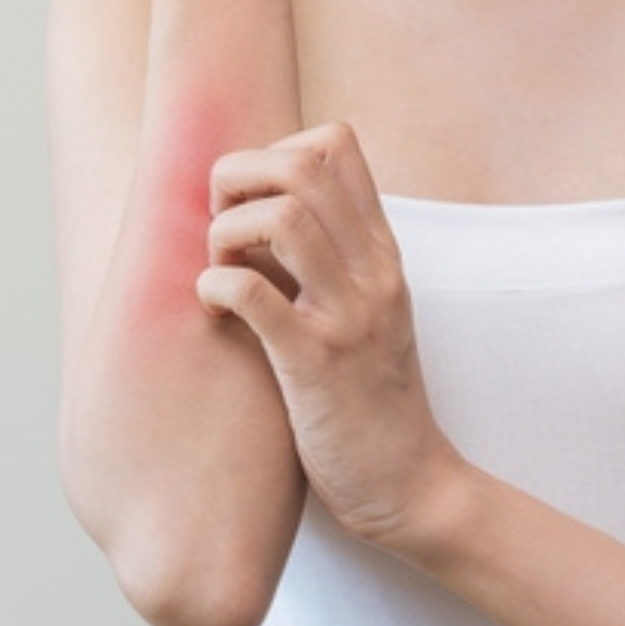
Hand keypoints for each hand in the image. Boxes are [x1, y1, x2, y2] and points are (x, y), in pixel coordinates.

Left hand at [196, 123, 461, 543]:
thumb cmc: (374, 396)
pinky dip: (216, 287)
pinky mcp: (316, 363)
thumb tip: (261, 216)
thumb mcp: (371, 309)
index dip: (276, 148)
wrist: (410, 482)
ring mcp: (349, 314)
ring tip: (221, 269)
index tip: (251, 197)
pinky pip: (253, 295)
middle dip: (239, 176)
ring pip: (283, 217)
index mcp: (381, 250)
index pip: (338, 143)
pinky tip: (214, 309)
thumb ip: (333, 259)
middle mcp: (373, 270)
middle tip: (222, 224)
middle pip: (304, 164)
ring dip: (228, 232)